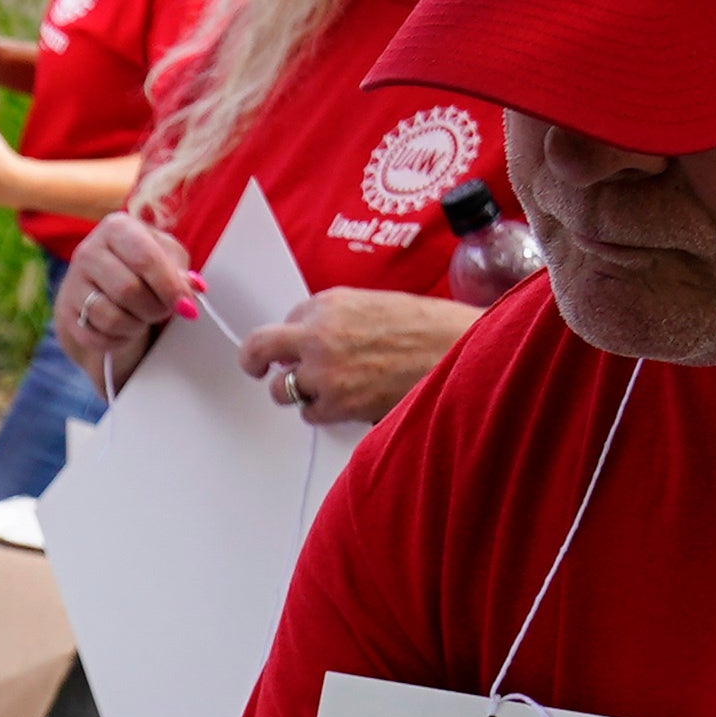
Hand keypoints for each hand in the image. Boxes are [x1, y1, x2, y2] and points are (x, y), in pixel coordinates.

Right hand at [58, 208, 194, 388]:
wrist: (100, 281)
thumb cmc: (139, 264)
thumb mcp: (166, 256)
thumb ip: (181, 271)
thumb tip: (193, 288)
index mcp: (116, 228)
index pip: (145, 259)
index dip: (170, 287)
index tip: (187, 307)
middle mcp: (89, 251)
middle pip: (128, 291)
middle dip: (155, 309)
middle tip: (164, 311)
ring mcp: (73, 283)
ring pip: (111, 317)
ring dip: (137, 325)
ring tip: (143, 317)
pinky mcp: (67, 313)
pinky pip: (97, 337)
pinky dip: (119, 339)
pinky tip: (125, 328)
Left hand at [242, 290, 469, 429]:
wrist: (461, 354)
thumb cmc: (432, 328)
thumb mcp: (378, 305)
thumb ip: (341, 319)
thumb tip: (320, 340)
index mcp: (330, 303)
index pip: (289, 319)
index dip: (295, 335)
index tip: (292, 344)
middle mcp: (319, 334)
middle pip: (259, 348)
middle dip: (254, 360)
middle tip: (256, 368)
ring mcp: (324, 373)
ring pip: (283, 390)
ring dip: (299, 391)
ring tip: (328, 390)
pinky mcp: (337, 405)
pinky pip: (311, 414)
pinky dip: (324, 412)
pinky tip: (348, 403)